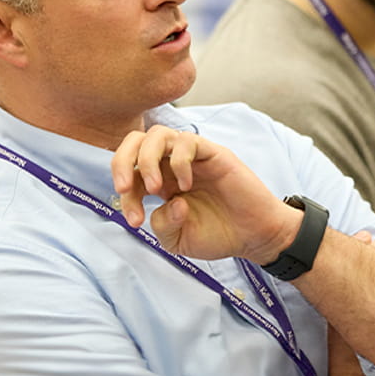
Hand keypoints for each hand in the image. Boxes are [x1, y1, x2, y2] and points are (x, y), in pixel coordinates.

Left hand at [111, 126, 298, 263]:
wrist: (253, 236)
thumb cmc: (217, 235)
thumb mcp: (178, 241)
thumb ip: (162, 226)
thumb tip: (166, 203)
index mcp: (159, 182)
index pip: (129, 174)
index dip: (125, 194)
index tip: (135, 221)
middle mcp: (171, 165)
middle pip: (135, 141)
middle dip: (121, 161)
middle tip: (124, 188)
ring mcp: (192, 157)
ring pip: (158, 134)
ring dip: (147, 159)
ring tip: (155, 187)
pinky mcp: (212, 154)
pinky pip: (187, 140)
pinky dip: (179, 160)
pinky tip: (187, 185)